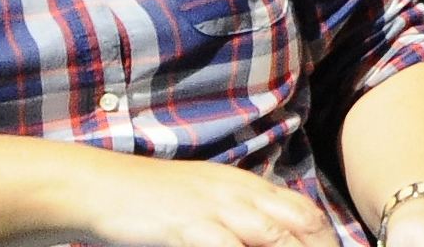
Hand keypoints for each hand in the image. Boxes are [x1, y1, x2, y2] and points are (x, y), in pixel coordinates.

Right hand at [47, 153, 340, 246]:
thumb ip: (240, 214)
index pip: (304, 211)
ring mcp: (214, 209)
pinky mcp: (186, 226)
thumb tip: (273, 234)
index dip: (325, 238)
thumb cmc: (151, 199)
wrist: (98, 185)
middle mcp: (238, 194)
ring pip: (273, 236)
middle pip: (299, 222)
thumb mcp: (205, 198)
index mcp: (245, 186)